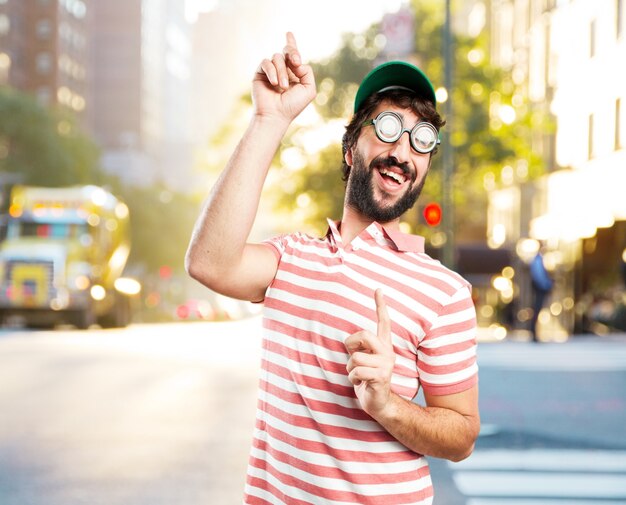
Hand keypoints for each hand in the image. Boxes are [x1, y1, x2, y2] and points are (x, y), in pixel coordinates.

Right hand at [252, 32, 315, 122]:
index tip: (289, 34)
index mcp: (294, 74)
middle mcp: (282, 71)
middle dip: (292, 52)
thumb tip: (295, 62)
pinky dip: (272, 71)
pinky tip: (274, 83)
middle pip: (286, 52)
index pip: (292, 56)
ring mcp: (270, 72)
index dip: (291, 44)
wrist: (275, 115)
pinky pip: (266, 62)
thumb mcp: (309, 88)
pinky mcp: (259, 73)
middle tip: (295, 62)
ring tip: (283, 87)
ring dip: (282, 72)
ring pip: (278, 58)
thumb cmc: (292, 105)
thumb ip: (307, 71)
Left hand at [345, 289, 395, 416]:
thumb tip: (349, 341)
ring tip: (358, 375)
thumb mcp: (362, 360)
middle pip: (364, 335)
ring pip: (356, 357)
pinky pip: (357, 371)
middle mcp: (387, 352)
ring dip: (350, 368)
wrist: (379, 404)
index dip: (380, 305)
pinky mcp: (382, 377)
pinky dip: (353, 378)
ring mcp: (386, 364)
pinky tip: (360, 383)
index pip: (383, 322)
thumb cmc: (367, 380)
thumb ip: (359, 348)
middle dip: (352, 345)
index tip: (378, 289)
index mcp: (383, 346)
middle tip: (353, 357)